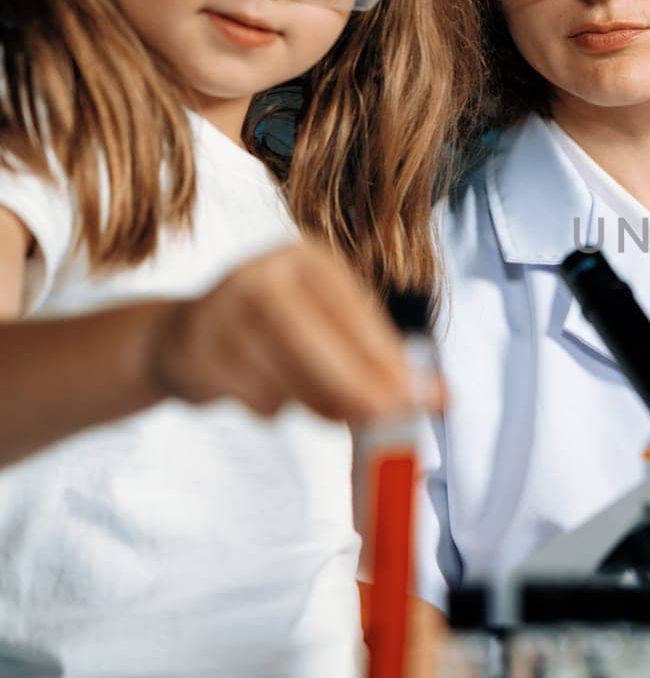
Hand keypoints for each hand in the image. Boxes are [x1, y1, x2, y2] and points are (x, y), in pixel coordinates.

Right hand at [144, 242, 411, 422]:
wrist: (184, 337)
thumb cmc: (276, 332)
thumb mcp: (328, 324)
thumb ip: (377, 357)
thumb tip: (436, 396)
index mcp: (305, 259)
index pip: (354, 311)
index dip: (388, 357)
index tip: (421, 395)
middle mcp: (261, 275)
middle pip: (315, 341)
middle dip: (357, 387)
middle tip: (387, 419)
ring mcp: (223, 312)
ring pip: (286, 377)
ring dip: (315, 404)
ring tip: (318, 402)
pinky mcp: (199, 353)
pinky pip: (258, 399)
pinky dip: (274, 409)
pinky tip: (264, 391)